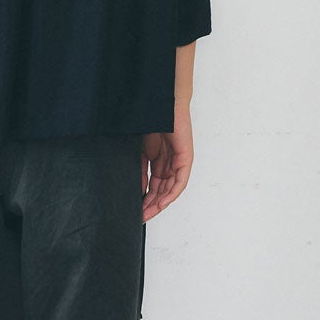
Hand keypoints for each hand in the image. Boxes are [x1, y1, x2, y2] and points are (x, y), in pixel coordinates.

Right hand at [141, 100, 193, 221]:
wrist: (160, 102)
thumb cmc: (148, 120)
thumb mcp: (138, 150)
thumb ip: (139, 169)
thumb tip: (136, 189)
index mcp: (157, 159)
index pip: (152, 185)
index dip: (143, 199)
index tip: (134, 210)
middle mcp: (169, 162)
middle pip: (160, 190)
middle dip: (150, 205)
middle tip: (140, 217)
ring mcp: (178, 160)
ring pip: (170, 189)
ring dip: (159, 203)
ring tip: (147, 213)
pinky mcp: (185, 157)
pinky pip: (179, 181)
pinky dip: (171, 193)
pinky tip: (161, 202)